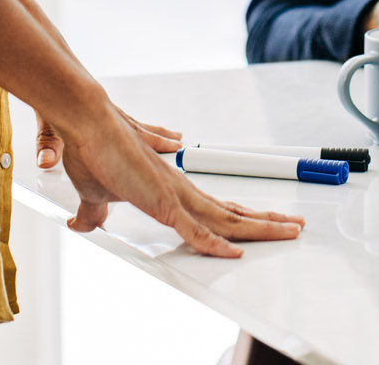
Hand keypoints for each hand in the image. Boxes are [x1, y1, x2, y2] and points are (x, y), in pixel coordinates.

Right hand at [53, 98, 304, 256]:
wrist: (88, 125)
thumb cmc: (92, 152)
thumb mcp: (95, 194)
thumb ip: (96, 210)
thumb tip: (84, 221)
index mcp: (171, 190)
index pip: (217, 209)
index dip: (243, 218)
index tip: (262, 222)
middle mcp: (181, 190)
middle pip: (234, 212)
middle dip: (267, 221)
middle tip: (295, 226)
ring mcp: (175, 196)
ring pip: (227, 220)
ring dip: (260, 228)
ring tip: (290, 231)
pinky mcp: (162, 202)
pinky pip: (195, 231)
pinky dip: (215, 244)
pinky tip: (234, 253)